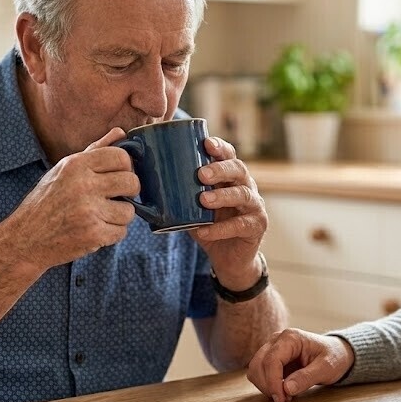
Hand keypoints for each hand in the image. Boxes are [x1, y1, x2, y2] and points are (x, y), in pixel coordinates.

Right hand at [4, 128, 137, 269]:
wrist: (24, 239)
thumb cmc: (44, 203)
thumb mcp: (62, 170)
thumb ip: (93, 151)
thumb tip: (120, 132)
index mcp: (75, 165)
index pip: (121, 156)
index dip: (126, 167)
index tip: (119, 175)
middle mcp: (83, 185)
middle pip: (131, 182)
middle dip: (129, 191)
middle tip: (117, 197)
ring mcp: (89, 211)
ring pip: (129, 210)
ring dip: (119, 216)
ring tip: (101, 216)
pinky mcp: (93, 234)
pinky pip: (122, 231)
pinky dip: (112, 233)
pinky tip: (95, 230)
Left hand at [192, 136, 267, 286]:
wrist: (227, 258)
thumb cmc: (209, 225)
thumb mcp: (192, 207)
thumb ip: (177, 194)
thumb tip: (143, 183)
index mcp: (230, 177)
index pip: (229, 155)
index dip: (220, 147)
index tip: (206, 143)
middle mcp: (246, 186)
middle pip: (239, 170)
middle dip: (221, 169)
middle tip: (201, 174)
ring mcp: (254, 206)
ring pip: (243, 195)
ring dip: (223, 196)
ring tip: (203, 200)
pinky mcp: (257, 226)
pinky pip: (241, 225)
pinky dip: (221, 228)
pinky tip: (204, 231)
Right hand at [246, 328, 354, 401]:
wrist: (335, 354)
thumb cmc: (333, 358)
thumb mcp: (326, 368)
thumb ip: (307, 377)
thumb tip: (287, 389)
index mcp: (291, 338)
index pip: (272, 360)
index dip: (273, 382)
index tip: (281, 399)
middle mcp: (277, 340)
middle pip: (258, 364)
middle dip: (267, 386)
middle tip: (284, 400)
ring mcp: (271, 348)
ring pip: (255, 369)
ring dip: (265, 386)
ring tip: (285, 395)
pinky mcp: (270, 357)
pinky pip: (259, 373)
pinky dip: (266, 385)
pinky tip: (282, 390)